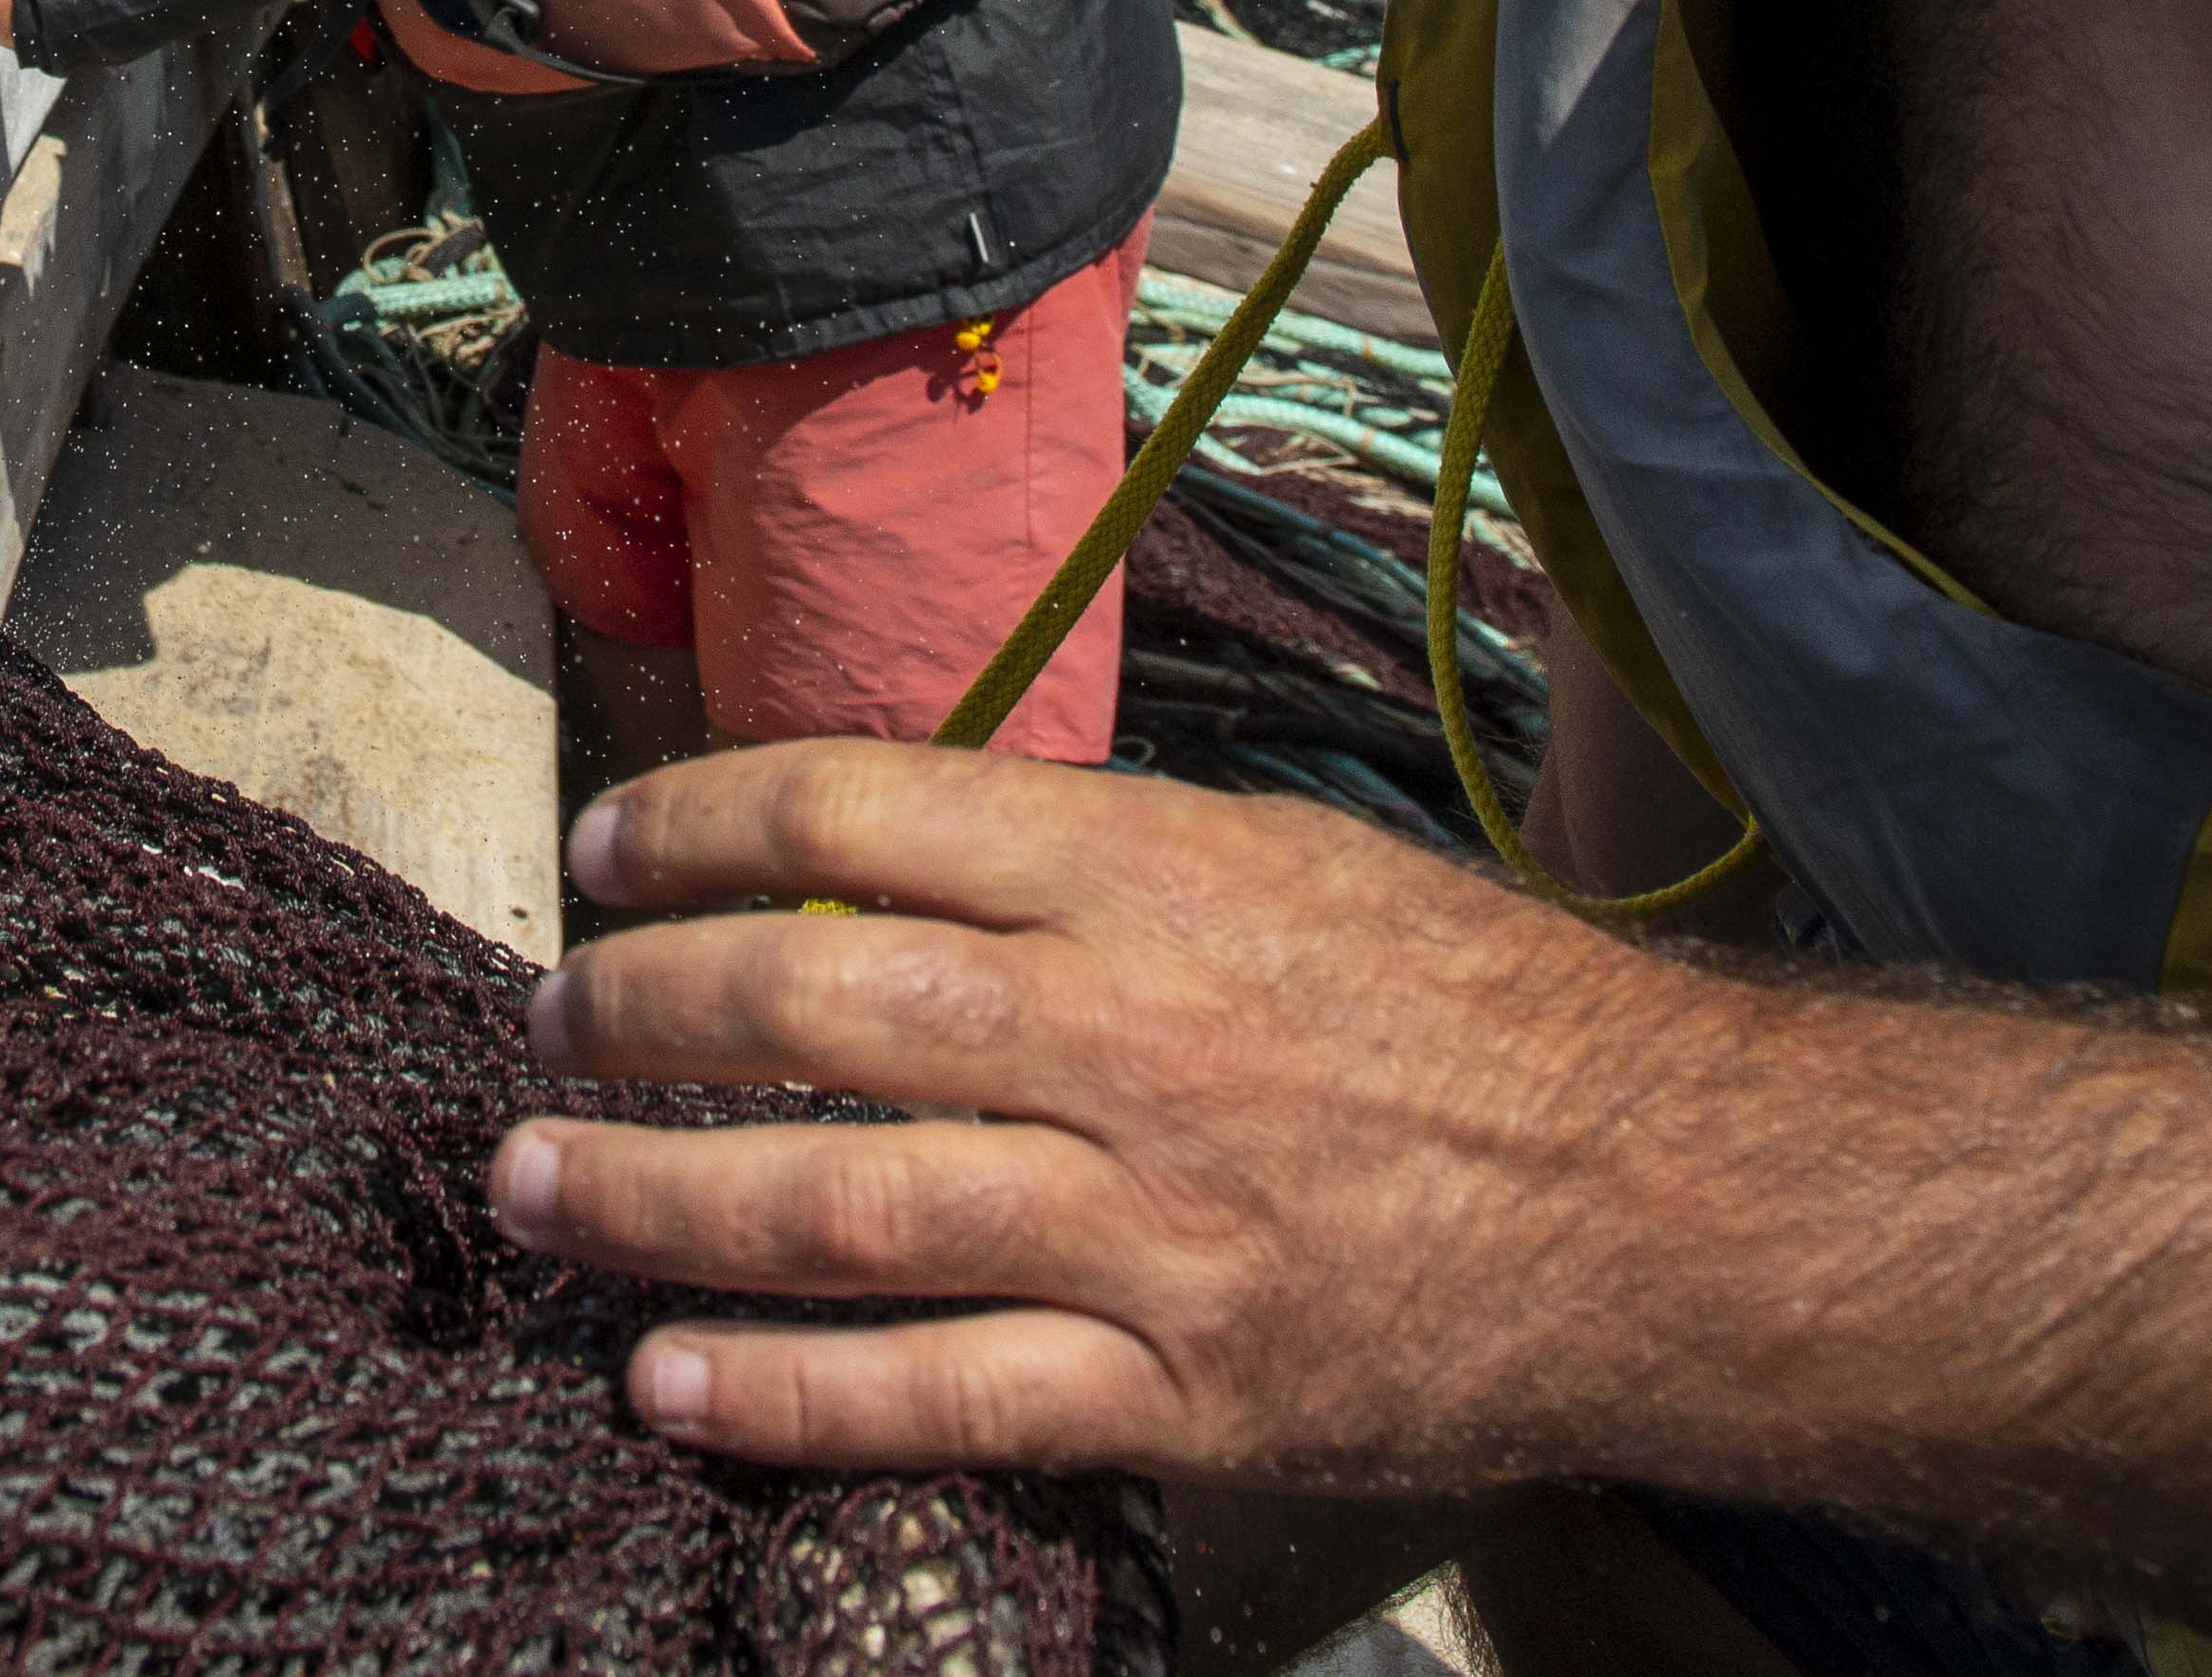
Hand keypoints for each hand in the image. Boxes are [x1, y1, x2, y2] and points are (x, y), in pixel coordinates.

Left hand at [484, 739, 1684, 1497]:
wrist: (1673, 1203)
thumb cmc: (1474, 1012)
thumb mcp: (1283, 863)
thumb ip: (1087, 860)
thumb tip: (884, 848)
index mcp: (1149, 877)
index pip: (851, 811)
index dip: (694, 827)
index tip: (606, 857)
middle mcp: (1126, 1037)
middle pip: (806, 1003)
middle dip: (636, 1012)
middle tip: (546, 1022)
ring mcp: (1148, 1227)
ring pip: (835, 1207)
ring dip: (652, 1202)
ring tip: (539, 1185)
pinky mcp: (1181, 1391)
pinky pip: (941, 1396)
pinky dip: (782, 1399)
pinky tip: (667, 1385)